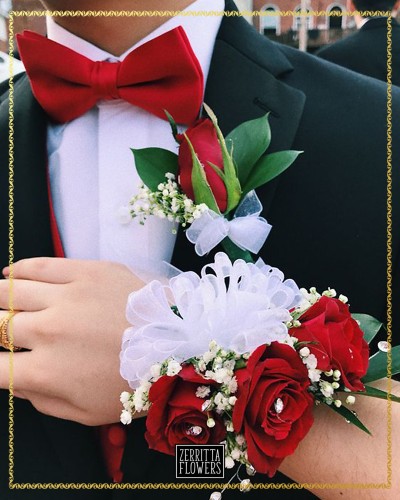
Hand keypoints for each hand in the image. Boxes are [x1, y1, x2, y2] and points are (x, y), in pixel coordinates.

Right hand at [0, 257, 142, 425]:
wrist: (181, 343)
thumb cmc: (136, 384)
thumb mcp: (87, 412)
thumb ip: (42, 400)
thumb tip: (15, 382)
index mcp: (46, 371)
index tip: (0, 358)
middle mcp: (48, 330)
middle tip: (1, 329)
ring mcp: (67, 296)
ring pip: (10, 292)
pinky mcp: (87, 271)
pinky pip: (40, 265)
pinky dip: (18, 271)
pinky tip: (9, 276)